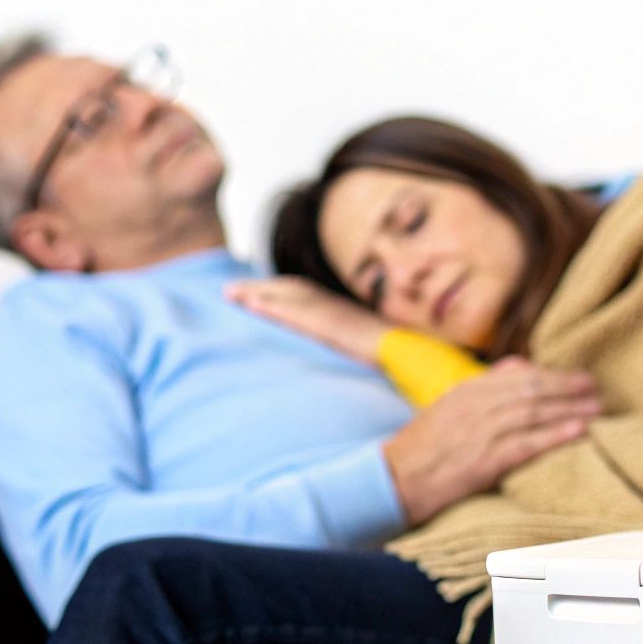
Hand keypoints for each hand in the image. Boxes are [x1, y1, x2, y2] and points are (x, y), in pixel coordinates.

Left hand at [226, 276, 390, 363]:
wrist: (413, 354)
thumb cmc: (395, 354)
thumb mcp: (365, 349)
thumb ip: (348, 346)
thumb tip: (343, 355)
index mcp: (340, 311)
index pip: (302, 296)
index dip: (275, 293)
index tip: (251, 295)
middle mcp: (333, 306)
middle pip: (289, 291)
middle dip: (258, 289)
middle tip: (229, 292)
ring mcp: (331, 314)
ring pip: (287, 298)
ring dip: (257, 294)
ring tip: (231, 295)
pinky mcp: (330, 326)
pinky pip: (297, 314)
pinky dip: (274, 308)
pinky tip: (253, 306)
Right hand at [383, 357, 599, 524]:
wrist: (392, 480)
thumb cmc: (421, 449)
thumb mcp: (446, 407)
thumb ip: (482, 387)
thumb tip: (518, 367)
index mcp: (466, 392)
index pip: (518, 375)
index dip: (552, 374)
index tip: (577, 377)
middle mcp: (475, 407)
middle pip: (531, 390)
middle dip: (567, 388)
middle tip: (595, 389)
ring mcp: (479, 433)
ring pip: (534, 413)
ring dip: (570, 409)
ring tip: (597, 409)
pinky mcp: (484, 462)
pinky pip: (527, 444)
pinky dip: (555, 435)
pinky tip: (579, 432)